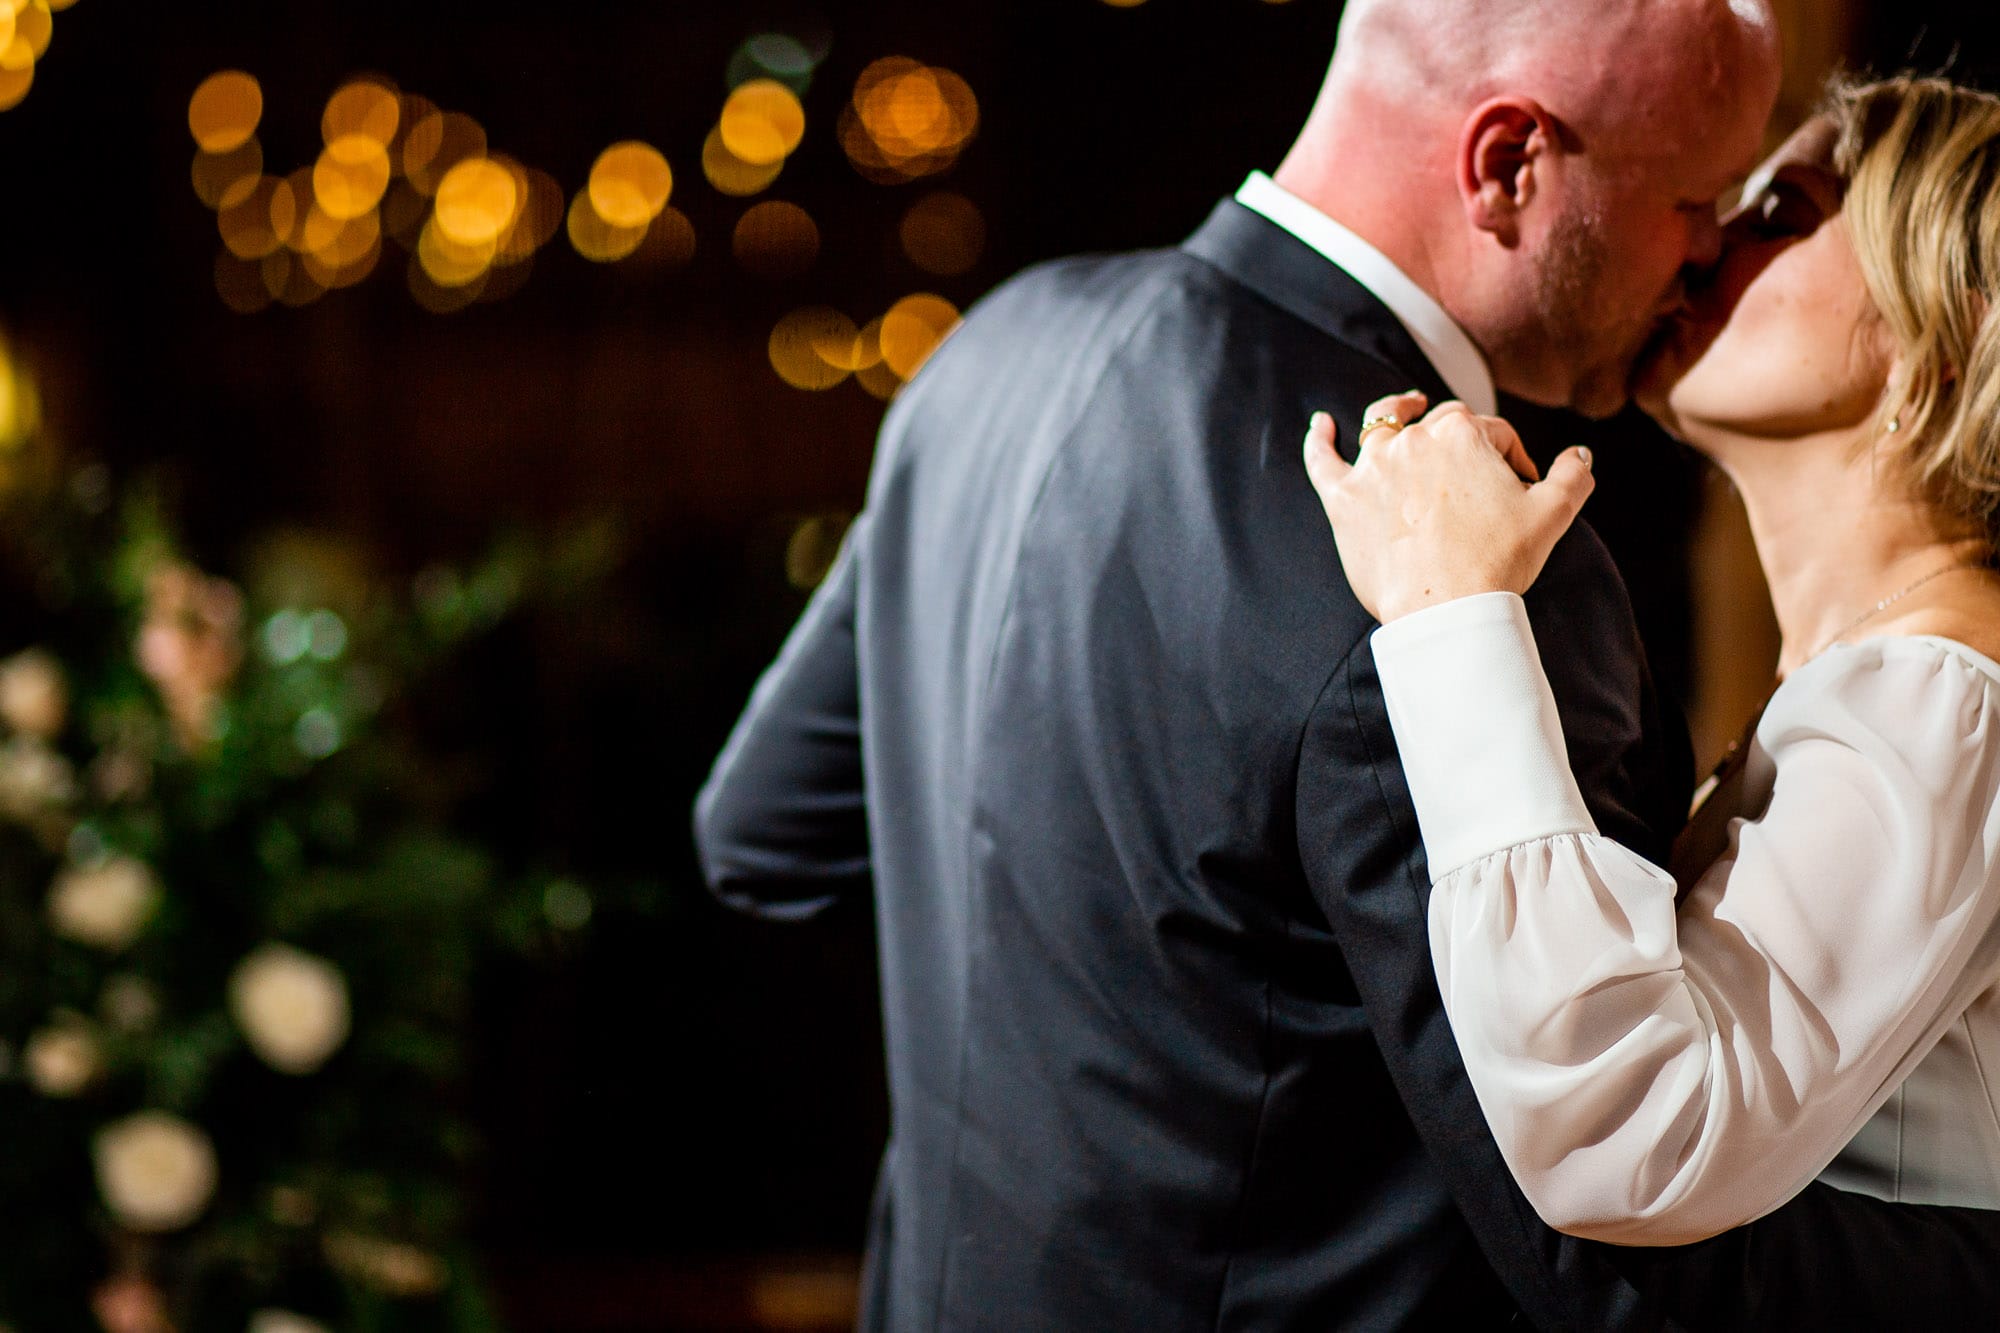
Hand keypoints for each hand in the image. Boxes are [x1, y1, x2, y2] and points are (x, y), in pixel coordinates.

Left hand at [1302, 392, 1595, 622]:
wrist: (1444, 609)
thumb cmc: (1498, 562)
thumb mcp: (1552, 515)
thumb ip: (1572, 476)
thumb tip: (1581, 454)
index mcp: (1463, 433)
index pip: (1493, 433)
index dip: (1512, 460)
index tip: (1519, 492)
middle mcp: (1413, 439)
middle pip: (1440, 425)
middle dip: (1463, 444)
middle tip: (1476, 484)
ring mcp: (1373, 467)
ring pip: (1382, 426)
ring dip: (1395, 411)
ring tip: (1405, 406)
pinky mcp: (1343, 499)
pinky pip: (1323, 461)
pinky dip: (1319, 440)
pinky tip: (1320, 425)